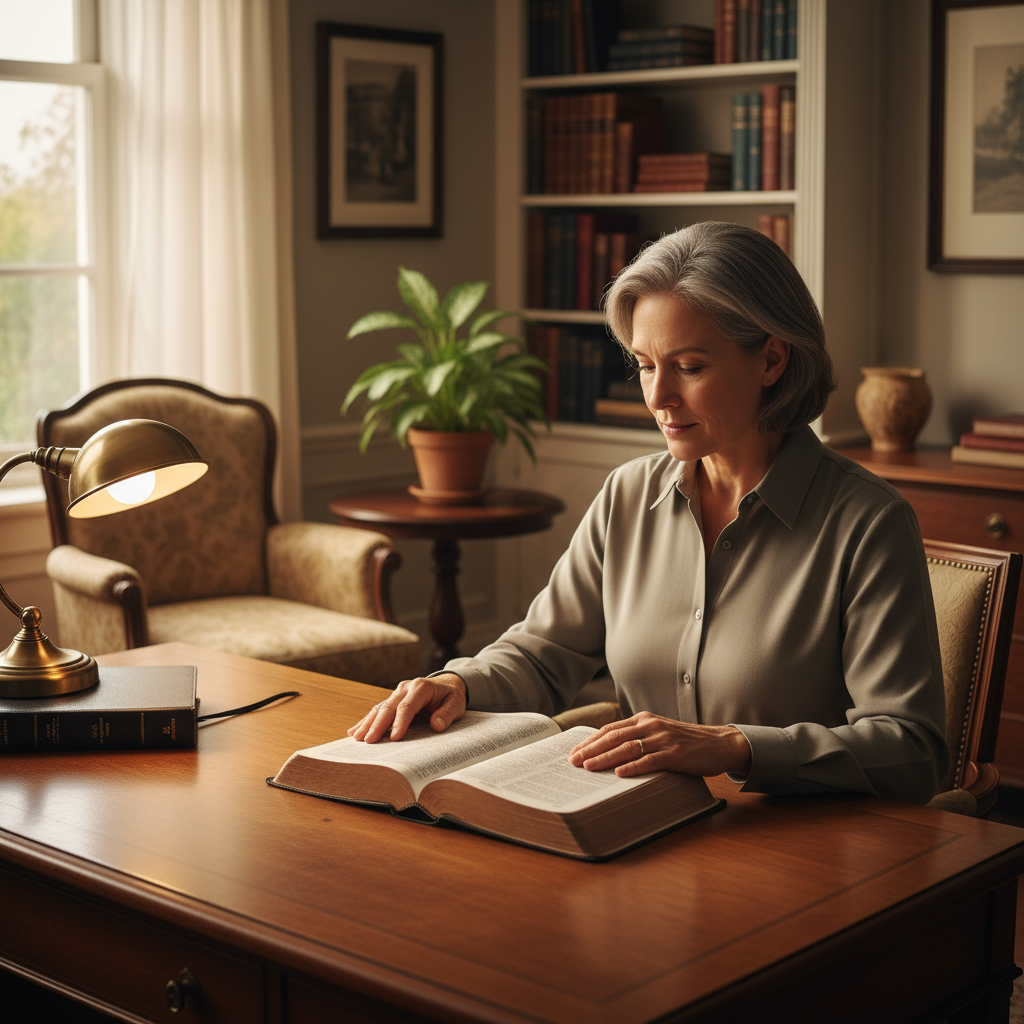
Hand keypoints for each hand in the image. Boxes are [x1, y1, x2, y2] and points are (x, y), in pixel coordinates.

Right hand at [347, 673, 467, 742]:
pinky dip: (366, 720)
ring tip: (356, 738)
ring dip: (367, 723)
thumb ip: (447, 714)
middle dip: (378, 725)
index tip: (394, 738)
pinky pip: (378, 710)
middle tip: (368, 741)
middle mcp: (405, 688)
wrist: (446, 685)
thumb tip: (436, 725)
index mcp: (421, 687)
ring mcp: (397, 693)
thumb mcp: (457, 704)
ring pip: (380, 708)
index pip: (407, 706)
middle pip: (389, 707)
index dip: (400, 722)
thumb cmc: (450, 697)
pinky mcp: (392, 700)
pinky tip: (354, 730)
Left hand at [567, 712, 751, 778]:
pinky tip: (620, 773)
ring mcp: (663, 739)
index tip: (574, 752)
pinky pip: (650, 760)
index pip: (610, 729)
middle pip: (614, 737)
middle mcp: (650, 726)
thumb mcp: (658, 733)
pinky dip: (634, 767)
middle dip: (591, 750)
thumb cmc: (686, 742)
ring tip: (589, 767)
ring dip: (606, 758)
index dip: (590, 740)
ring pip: (628, 748)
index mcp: (643, 719)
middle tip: (574, 762)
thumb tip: (609, 753)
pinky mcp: (675, 754)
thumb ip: (637, 738)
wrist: (719, 743)